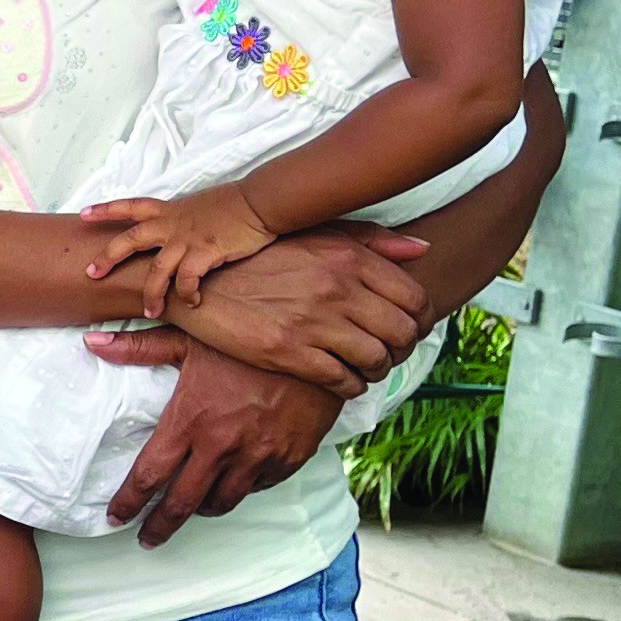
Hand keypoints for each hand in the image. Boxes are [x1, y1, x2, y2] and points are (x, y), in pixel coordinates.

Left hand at [88, 185, 275, 318]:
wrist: (261, 201)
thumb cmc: (235, 204)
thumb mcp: (199, 206)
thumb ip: (183, 218)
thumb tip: (178, 228)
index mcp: (170, 210)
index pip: (131, 206)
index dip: (106, 209)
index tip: (83, 214)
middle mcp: (173, 224)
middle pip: (130, 239)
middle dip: (108, 257)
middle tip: (91, 273)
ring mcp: (187, 238)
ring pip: (157, 270)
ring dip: (151, 294)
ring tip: (149, 312)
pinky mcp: (205, 252)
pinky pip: (187, 281)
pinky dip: (187, 295)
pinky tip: (193, 303)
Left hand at [93, 334, 346, 542]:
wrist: (318, 341)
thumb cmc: (248, 336)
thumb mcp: (191, 336)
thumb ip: (139, 348)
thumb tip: (92, 344)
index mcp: (190, 419)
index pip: (148, 475)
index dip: (128, 502)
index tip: (115, 517)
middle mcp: (221, 445)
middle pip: (181, 503)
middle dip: (159, 526)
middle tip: (146, 539)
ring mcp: (258, 455)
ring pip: (221, 502)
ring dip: (201, 510)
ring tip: (189, 509)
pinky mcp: (289, 458)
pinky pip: (257, 487)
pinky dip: (241, 489)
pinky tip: (232, 483)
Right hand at [158, 225, 427, 391]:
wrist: (198, 279)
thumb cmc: (260, 255)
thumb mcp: (316, 234)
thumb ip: (371, 240)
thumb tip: (422, 249)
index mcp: (348, 257)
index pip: (414, 298)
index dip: (420, 320)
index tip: (408, 327)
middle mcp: (337, 288)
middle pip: (403, 332)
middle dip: (402, 349)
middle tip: (389, 351)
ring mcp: (313, 322)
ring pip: (377, 360)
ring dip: (377, 370)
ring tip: (365, 367)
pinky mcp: (287, 352)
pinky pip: (342, 380)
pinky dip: (351, 386)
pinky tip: (343, 380)